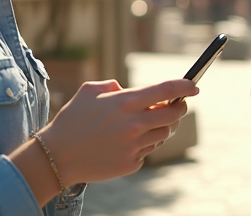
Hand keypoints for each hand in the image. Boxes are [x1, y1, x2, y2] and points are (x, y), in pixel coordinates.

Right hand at [37, 77, 197, 183]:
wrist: (57, 156)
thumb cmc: (72, 120)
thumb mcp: (90, 91)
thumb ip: (115, 86)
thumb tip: (131, 90)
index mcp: (125, 103)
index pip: (167, 91)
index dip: (185, 87)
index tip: (193, 86)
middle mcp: (134, 125)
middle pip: (174, 115)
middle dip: (180, 109)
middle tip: (178, 106)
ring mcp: (134, 146)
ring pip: (163, 134)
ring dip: (162, 127)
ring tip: (147, 124)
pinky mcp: (131, 164)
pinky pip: (148, 151)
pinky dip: (143, 144)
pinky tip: (127, 142)